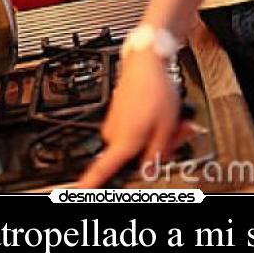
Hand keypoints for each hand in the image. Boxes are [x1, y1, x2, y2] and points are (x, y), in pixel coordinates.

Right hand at [75, 49, 181, 186]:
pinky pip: (132, 129)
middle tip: (174, 135)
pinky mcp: (117, 115)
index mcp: (125, 140)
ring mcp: (114, 123)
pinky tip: (160, 114)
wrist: (144, 61)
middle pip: (131, 157)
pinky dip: (148, 126)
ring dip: (153, 136)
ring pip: (135, 142)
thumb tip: (149, 170)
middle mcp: (114, 133)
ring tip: (169, 121)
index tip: (79, 191)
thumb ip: (158, 153)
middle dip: (153, 151)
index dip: (90, 183)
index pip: (103, 169)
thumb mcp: (167, 125)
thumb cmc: (154, 89)